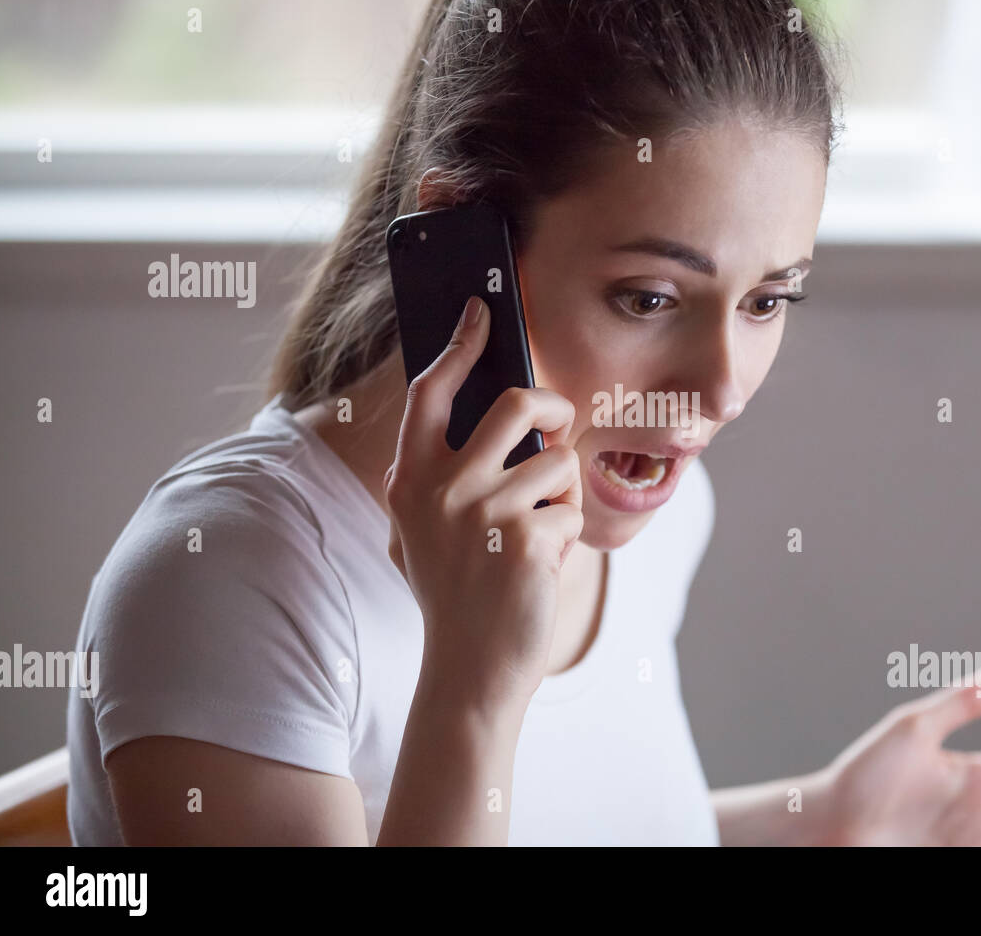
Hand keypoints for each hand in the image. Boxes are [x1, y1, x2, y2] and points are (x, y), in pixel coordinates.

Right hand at [384, 294, 583, 712]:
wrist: (469, 668)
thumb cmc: (458, 591)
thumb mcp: (427, 527)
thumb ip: (446, 472)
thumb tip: (503, 409)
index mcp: (409, 478)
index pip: (430, 391)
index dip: (458, 345)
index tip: (482, 311)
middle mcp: (438, 488)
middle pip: (518, 403)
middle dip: (554, 409)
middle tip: (558, 426)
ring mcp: (482, 513)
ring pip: (559, 461)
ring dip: (563, 494)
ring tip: (538, 531)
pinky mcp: (526, 540)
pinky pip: (571, 510)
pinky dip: (567, 534)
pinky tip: (539, 566)